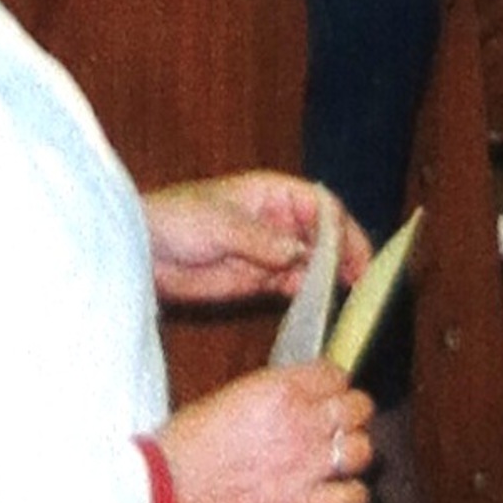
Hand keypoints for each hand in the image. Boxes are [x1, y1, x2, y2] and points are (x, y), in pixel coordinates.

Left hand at [142, 173, 373, 305]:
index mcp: (274, 194)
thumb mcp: (218, 223)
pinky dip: (307, 297)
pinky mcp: (258, 280)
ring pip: (313, 264)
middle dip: (345, 256)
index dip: (342, 228)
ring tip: (346, 300)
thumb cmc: (175, 219)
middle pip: (325, 236)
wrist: (139, 252)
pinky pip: (292, 287)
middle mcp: (280, 221)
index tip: (353, 255)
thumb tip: (298, 253)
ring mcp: (270, 252)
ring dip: (330, 280)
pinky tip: (316, 308)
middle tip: (362, 283)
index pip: (322, 206)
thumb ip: (260, 239)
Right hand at [160, 361, 375, 502]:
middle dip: (350, 415)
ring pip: (364, 450)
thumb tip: (298, 398)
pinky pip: (354, 499)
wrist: (163, 490)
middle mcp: (301, 422)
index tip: (327, 395)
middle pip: (359, 408)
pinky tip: (339, 494)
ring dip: (354, 453)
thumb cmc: (185, 444)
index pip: (335, 374)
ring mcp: (305, 465)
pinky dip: (352, 497)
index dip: (333, 386)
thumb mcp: (232, 396)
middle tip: (337, 425)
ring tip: (339, 459)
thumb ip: (274, 395)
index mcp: (281, 389)